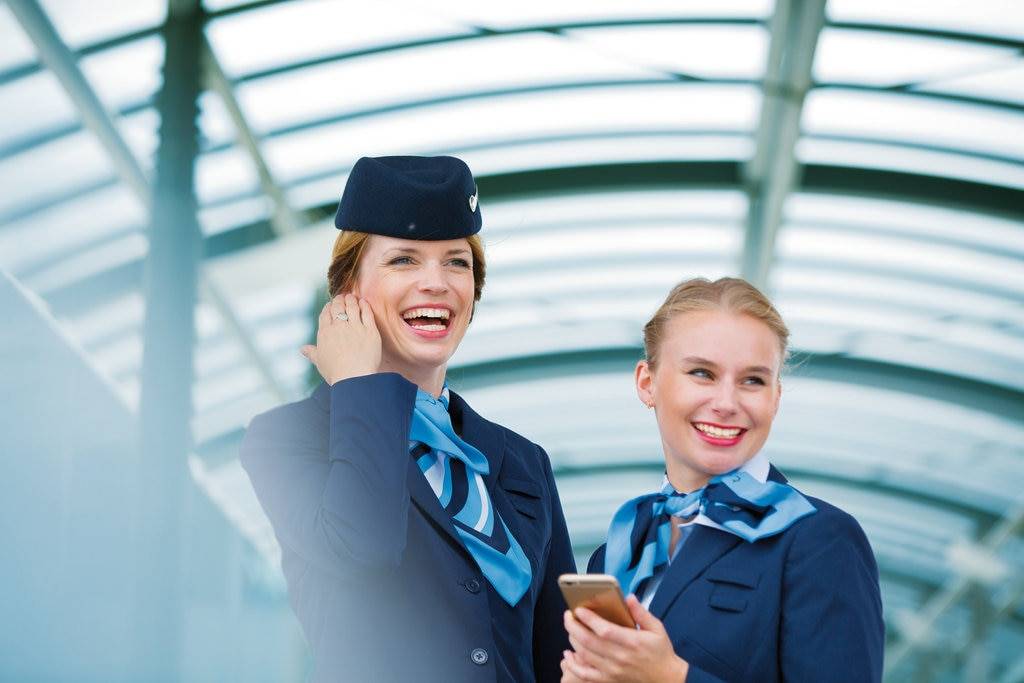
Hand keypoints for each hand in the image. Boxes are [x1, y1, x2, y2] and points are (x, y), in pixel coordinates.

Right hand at [301, 294, 380, 384]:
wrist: (354, 378)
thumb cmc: (335, 373)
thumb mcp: (319, 362)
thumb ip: (312, 352)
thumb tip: (302, 349)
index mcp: (325, 333)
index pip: (325, 314)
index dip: (328, 307)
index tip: (331, 304)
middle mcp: (339, 327)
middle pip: (338, 307)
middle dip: (339, 300)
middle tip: (342, 296)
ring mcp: (355, 327)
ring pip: (352, 307)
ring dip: (351, 300)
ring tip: (352, 296)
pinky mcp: (370, 331)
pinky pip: (367, 314)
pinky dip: (365, 306)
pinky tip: (364, 302)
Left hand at [562, 594, 688, 681]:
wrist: (666, 680)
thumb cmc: (660, 653)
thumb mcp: (657, 629)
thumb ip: (641, 612)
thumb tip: (628, 597)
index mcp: (632, 642)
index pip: (605, 630)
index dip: (589, 619)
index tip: (579, 609)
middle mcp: (620, 657)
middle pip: (588, 641)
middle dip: (573, 626)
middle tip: (568, 615)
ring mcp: (612, 671)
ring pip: (584, 655)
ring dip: (572, 640)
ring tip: (570, 628)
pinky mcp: (609, 680)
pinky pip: (585, 674)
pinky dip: (572, 665)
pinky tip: (567, 655)